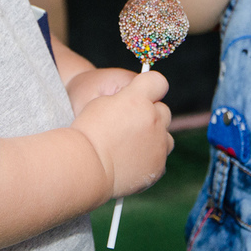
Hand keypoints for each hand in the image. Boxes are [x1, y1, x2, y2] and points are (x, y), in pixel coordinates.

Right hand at [71, 70, 172, 197]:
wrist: (85, 169)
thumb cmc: (88, 132)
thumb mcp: (101, 102)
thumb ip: (126, 96)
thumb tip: (138, 98)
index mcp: (137, 99)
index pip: (158, 82)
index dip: (149, 87)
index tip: (139, 94)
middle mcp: (153, 119)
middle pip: (163, 109)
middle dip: (150, 113)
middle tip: (129, 123)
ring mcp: (159, 144)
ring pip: (165, 134)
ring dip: (154, 135)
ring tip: (132, 143)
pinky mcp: (159, 165)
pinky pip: (161, 155)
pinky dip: (150, 156)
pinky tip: (133, 158)